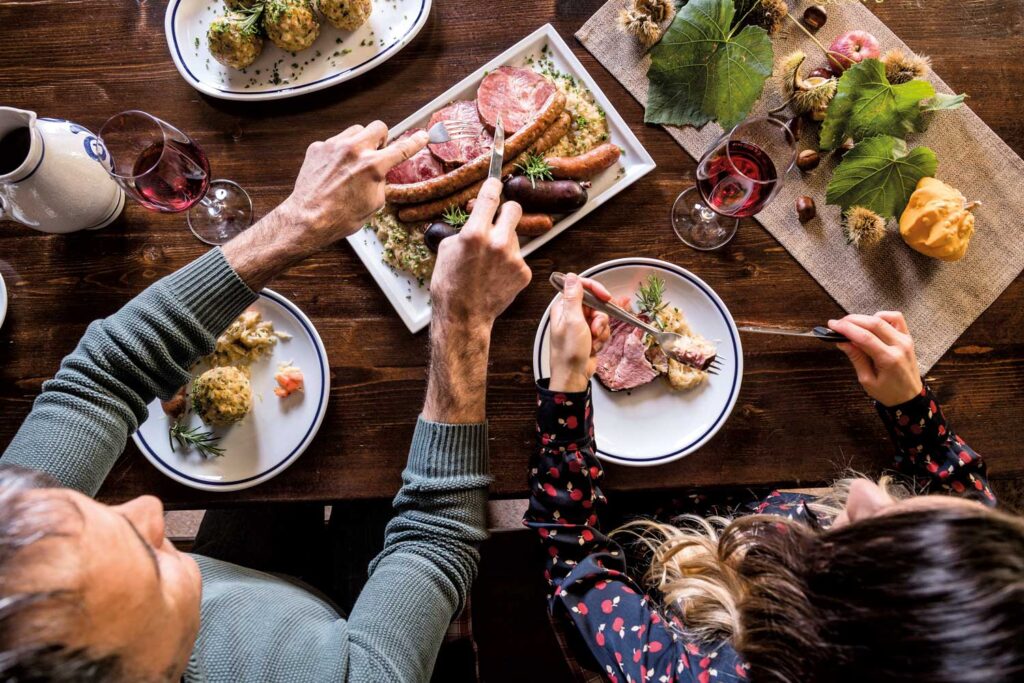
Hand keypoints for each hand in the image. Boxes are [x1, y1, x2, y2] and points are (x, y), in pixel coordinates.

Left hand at [278, 122, 427, 248]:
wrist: (308, 218)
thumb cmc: (341, 217)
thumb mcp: (374, 203)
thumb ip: (381, 181)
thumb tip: (381, 172)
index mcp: (373, 166)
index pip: (401, 148)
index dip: (415, 141)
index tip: (422, 135)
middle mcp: (354, 150)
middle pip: (378, 127)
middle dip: (382, 138)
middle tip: (378, 152)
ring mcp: (334, 146)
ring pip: (356, 130)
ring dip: (360, 142)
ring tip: (354, 161)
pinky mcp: (318, 147)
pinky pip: (335, 141)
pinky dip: (339, 151)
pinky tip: (335, 169)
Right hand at [429, 178, 532, 332]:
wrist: (463, 315)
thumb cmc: (450, 284)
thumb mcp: (447, 248)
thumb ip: (466, 229)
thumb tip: (475, 215)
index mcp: (475, 233)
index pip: (491, 195)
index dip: (493, 186)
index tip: (495, 183)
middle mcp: (498, 242)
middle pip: (514, 209)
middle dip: (506, 211)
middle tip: (498, 219)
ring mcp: (514, 257)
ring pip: (515, 236)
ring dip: (505, 242)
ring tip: (489, 262)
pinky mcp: (523, 272)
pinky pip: (518, 257)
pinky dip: (509, 264)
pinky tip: (496, 275)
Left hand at [549, 274, 610, 392]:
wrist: (573, 375)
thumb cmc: (569, 352)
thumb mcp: (572, 322)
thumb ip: (573, 298)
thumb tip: (571, 277)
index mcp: (563, 307)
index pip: (580, 287)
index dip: (595, 289)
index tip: (606, 297)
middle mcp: (572, 314)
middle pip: (595, 303)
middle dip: (600, 317)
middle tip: (595, 329)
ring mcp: (581, 325)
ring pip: (602, 317)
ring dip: (601, 330)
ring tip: (593, 341)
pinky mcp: (589, 334)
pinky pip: (603, 329)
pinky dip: (602, 338)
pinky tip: (594, 346)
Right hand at [829, 312, 923, 406]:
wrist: (909, 397)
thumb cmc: (889, 392)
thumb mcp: (867, 380)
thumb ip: (856, 358)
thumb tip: (842, 341)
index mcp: (889, 359)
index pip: (864, 337)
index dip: (846, 328)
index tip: (833, 325)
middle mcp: (900, 346)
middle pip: (873, 323)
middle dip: (852, 321)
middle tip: (838, 324)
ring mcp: (905, 340)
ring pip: (884, 318)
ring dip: (865, 318)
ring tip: (852, 326)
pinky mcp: (907, 337)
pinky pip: (896, 318)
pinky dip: (882, 316)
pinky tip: (871, 323)